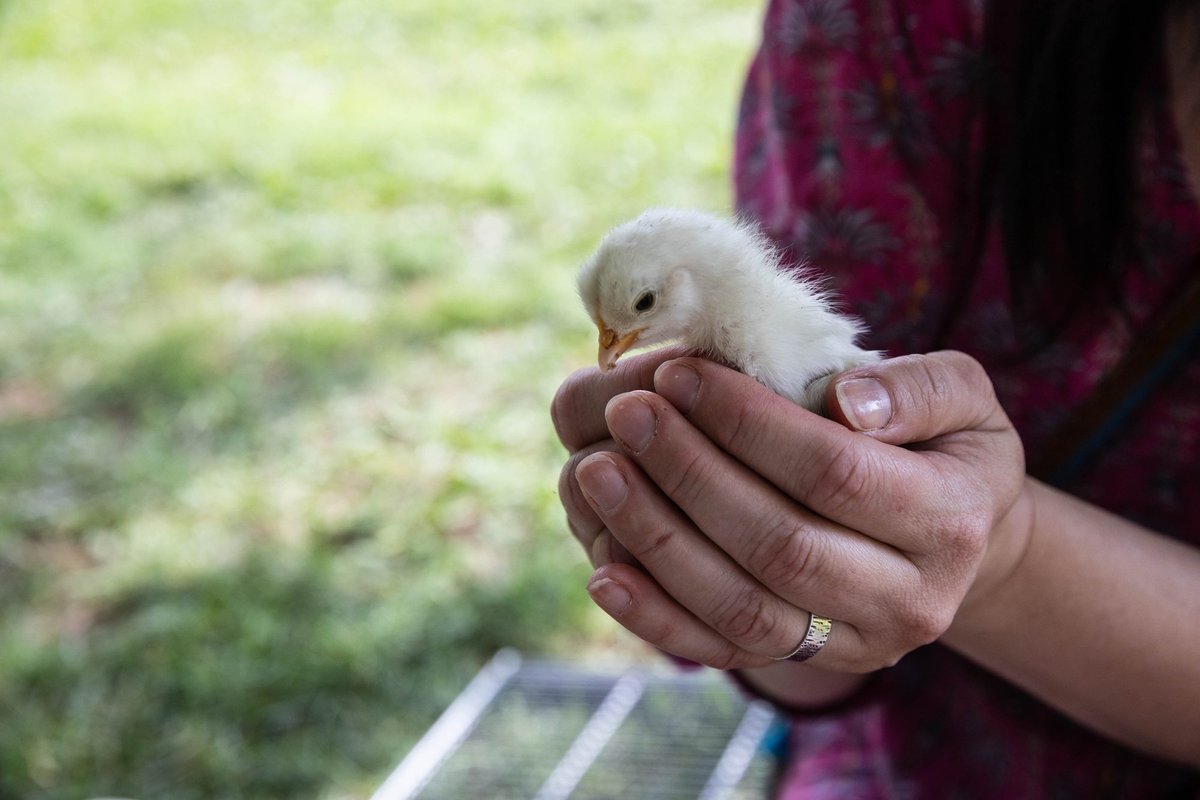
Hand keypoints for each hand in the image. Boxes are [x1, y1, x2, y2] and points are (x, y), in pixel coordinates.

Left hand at [552, 350, 1028, 672]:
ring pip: (742, 608)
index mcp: (949, 521)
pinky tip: (604, 572)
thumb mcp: (963, 399)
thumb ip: (918, 388)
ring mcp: (855, 644)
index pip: (834, 473)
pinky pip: (722, 651)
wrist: (960, 541)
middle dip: (691, 474)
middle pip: (781, 545)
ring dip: (658, 541)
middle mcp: (909, 600)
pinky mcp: (805, 662)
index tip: (679, 374)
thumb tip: (847, 402)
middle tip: (629, 414)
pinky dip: (657, 618)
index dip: (748, 424)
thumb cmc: (947, 450)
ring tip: (598, 473)